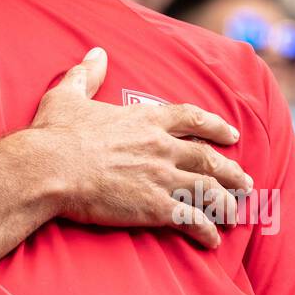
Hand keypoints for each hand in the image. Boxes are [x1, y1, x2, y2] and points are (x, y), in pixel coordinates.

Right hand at [29, 47, 251, 247]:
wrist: (49, 168)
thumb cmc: (55, 133)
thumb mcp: (68, 95)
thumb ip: (87, 74)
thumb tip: (96, 53)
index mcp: (144, 119)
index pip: (191, 118)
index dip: (215, 126)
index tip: (231, 134)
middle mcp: (160, 147)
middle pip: (209, 159)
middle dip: (231, 172)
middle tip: (245, 181)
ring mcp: (161, 177)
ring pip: (207, 190)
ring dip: (225, 203)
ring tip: (234, 213)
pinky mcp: (153, 206)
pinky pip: (191, 220)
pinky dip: (205, 231)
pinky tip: (211, 241)